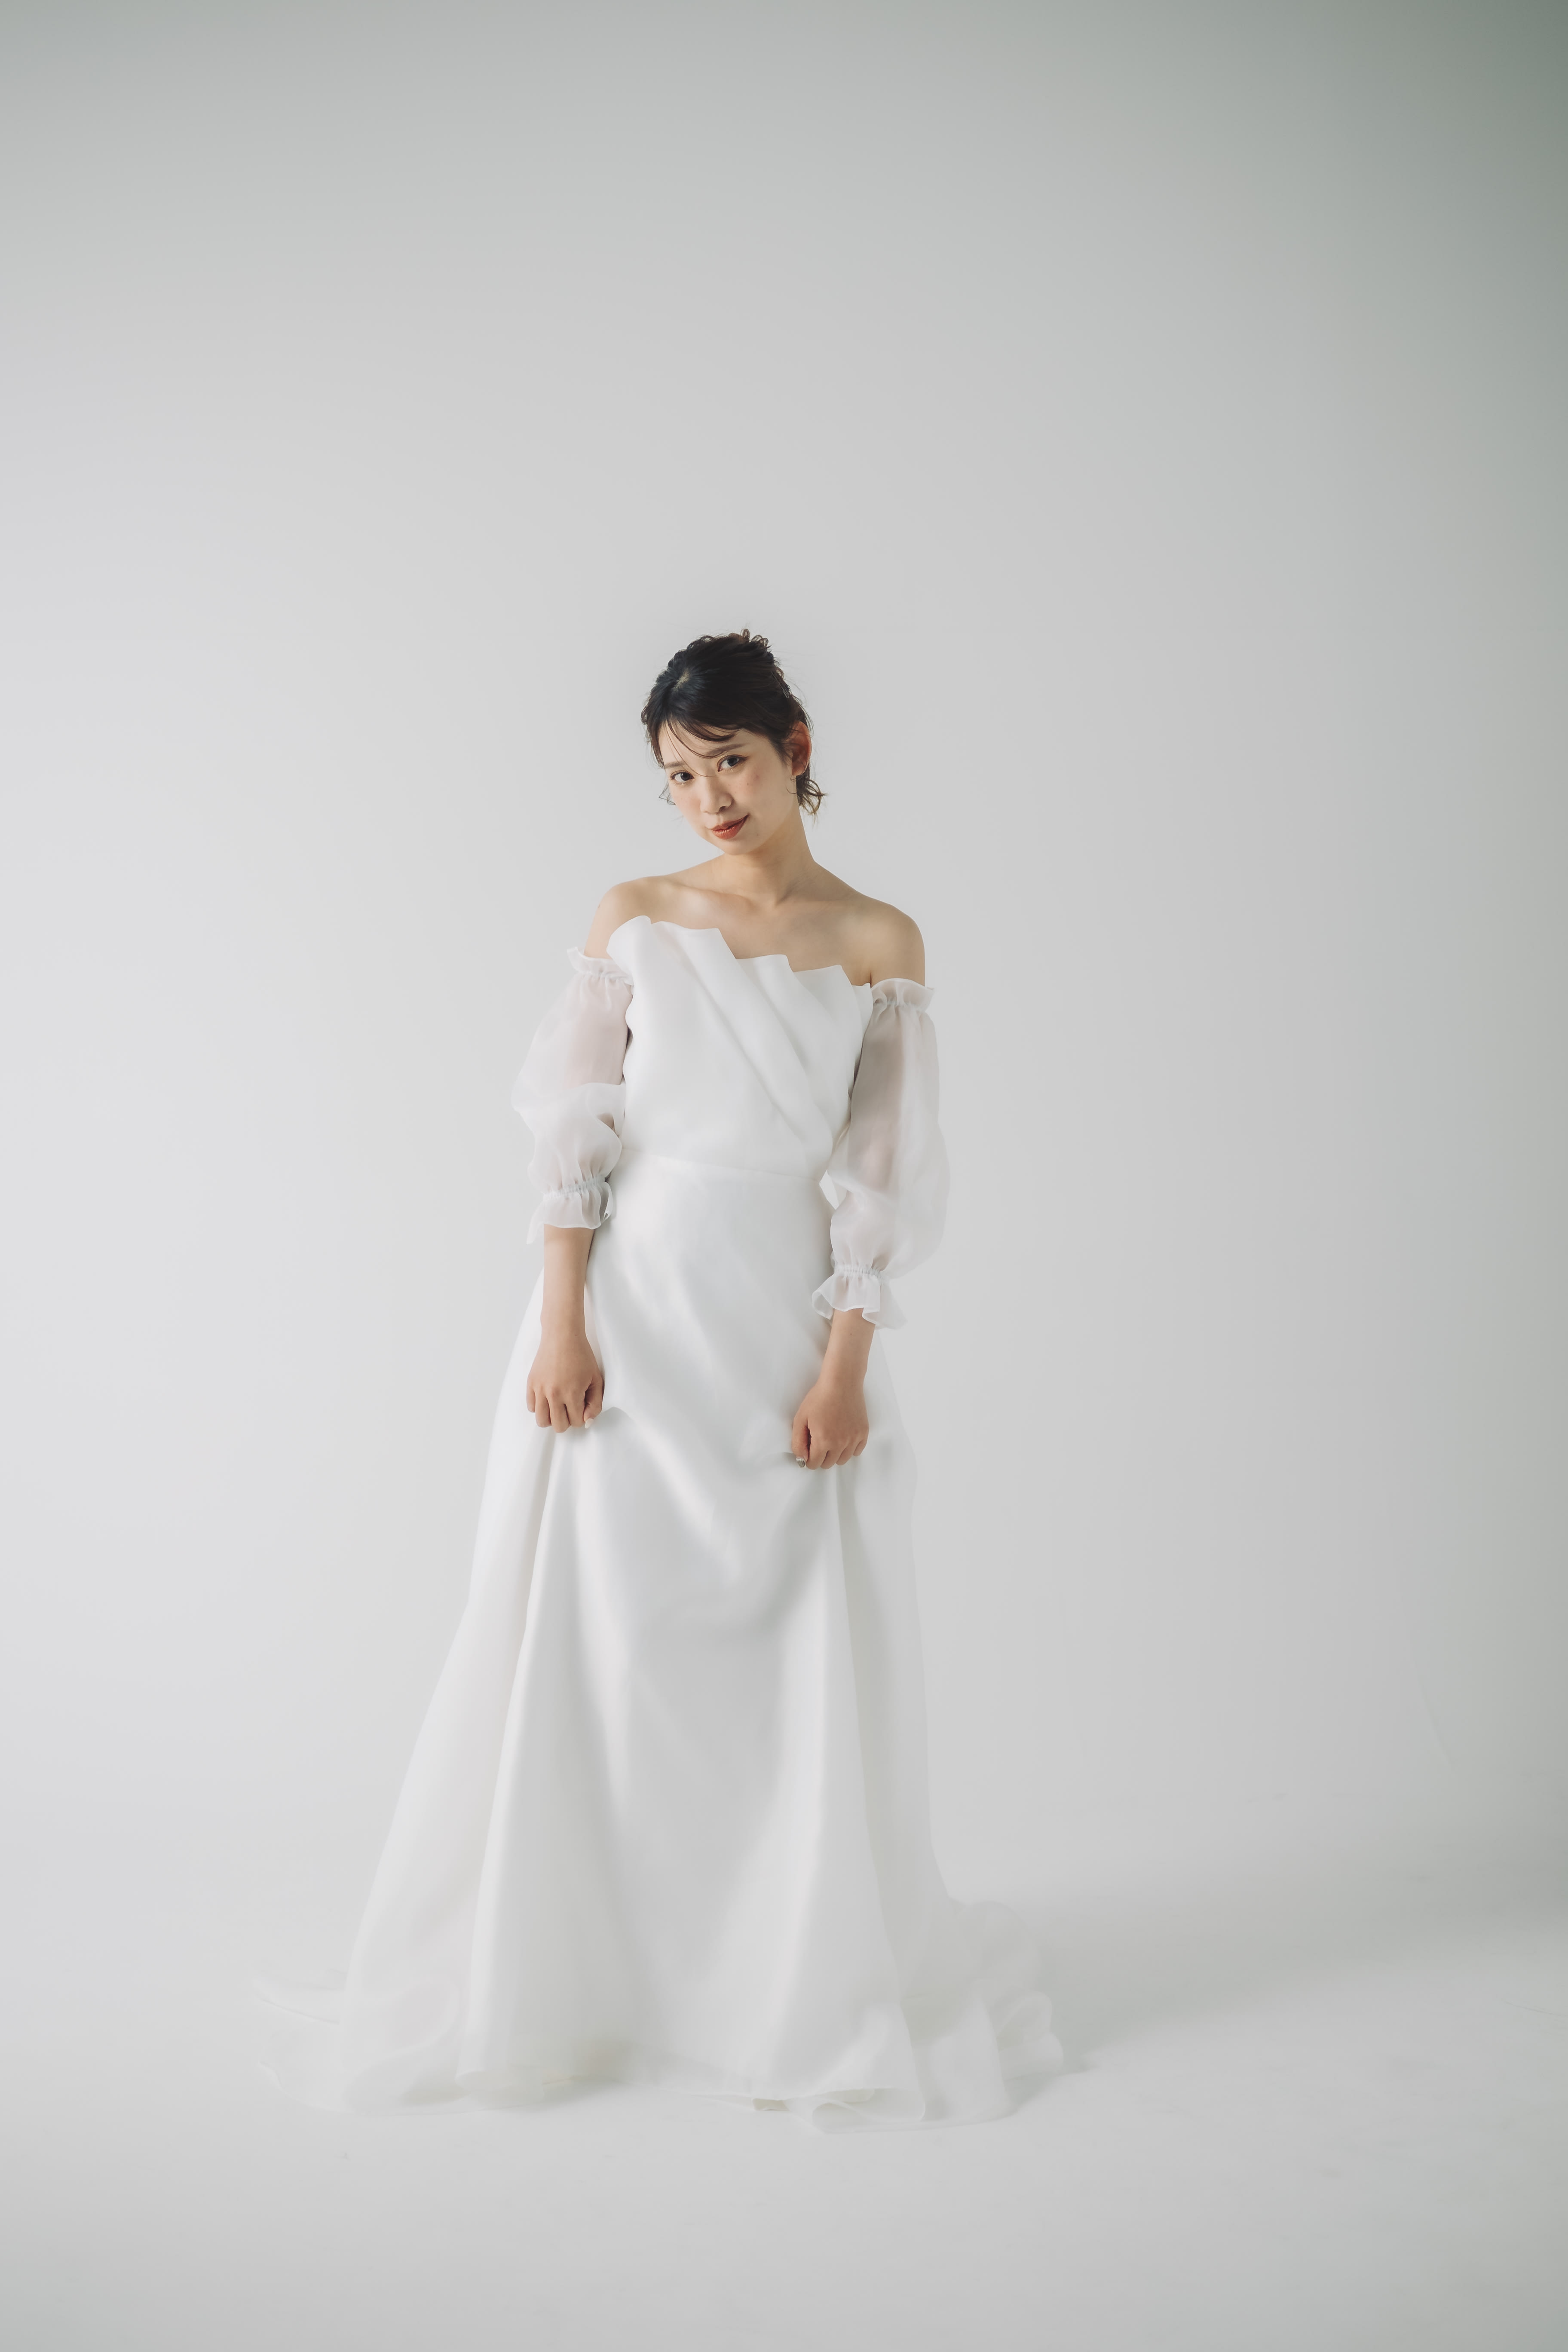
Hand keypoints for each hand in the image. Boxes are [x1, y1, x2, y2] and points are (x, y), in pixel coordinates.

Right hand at [527, 1324, 603, 1430]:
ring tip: (558, 1407)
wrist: (562, 1336)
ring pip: (541, 1421)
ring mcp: (540, 1389)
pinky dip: (539, 1407)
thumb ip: (595, 1403)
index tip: (582, 1405)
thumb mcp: (596, 1379)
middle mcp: (554, 1394)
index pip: (576, 1422)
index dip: (581, 1416)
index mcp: (572, 1393)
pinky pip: (531, 1407)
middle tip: (570, 1408)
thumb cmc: (581, 1356)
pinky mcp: (531, 1383)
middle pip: (558, 1426)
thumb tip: (587, 1421)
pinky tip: (548, 1398)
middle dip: (567, 1421)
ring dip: (551, 1418)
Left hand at [792, 1318, 872, 1471]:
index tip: (808, 1446)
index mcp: (823, 1441)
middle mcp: (840, 1444)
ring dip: (834, 1454)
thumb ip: (798, 1442)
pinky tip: (843, 1436)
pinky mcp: (863, 1433)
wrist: (841, 1381)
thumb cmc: (819, 1397)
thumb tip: (802, 1460)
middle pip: (828, 1464)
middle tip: (818, 1440)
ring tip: (831, 1438)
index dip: (808, 1456)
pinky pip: (856, 1452)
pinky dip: (849, 1448)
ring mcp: (854, 1439)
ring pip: (842, 1460)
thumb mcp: (800, 1418)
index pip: (813, 1464)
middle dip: (820, 1456)